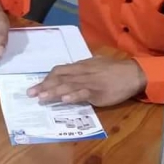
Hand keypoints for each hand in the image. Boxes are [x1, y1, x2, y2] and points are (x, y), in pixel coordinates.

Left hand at [26, 57, 146, 106]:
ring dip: (53, 92)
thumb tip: (73, 72)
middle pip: (59, 78)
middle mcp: (82, 72)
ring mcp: (89, 82)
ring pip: (68, 85)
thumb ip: (84, 69)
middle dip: (44, 86)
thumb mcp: (96, 64)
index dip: (47, 79)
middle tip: (30, 94)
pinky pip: (83, 93)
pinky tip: (64, 99)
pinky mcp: (98, 91)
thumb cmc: (115, 69)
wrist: (133, 73)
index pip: (59, 71)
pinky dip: (73, 96)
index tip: (36, 86)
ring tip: (41, 98)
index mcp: (81, 66)